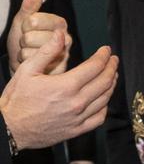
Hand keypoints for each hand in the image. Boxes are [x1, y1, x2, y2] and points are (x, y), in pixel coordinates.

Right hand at [0, 34, 116, 149]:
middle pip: (104, 82)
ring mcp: (78, 118)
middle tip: (113, 60)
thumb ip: (47, 51)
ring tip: (112, 75)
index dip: (103, 56)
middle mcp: (76, 102)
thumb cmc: (16, 99)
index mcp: (66, 86)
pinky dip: (105, 107)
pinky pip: (99, 118)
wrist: (9, 129)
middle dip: (112, 68)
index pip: (95, 67)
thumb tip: (61, 33)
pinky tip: (103, 99)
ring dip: (112, 84)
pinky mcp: (76, 130)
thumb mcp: (27, 70)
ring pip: (105, 99)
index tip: (106, 50)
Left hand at [7, 0, 71, 73]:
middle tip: (30, 44)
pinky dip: (29, 64)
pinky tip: (36, 63)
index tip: (28, 29)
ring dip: (25, 54)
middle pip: (31, 37)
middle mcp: (65, 37)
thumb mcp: (23, 21)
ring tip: (32, 53)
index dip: (25, 26)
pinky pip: (36, 64)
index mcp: (58, 23)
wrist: (25, 66)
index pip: (34, 20)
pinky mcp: (59, 68)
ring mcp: (63, 54)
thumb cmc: (25, 43)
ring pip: (32, 51)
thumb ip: (30, 5)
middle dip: (24, 41)